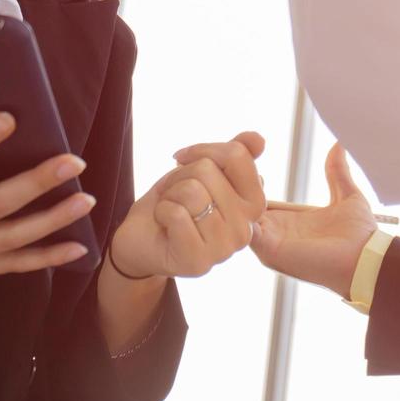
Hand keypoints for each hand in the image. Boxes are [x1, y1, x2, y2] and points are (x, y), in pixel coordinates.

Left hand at [107, 131, 266, 279]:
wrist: (141, 239)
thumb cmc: (175, 202)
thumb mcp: (203, 170)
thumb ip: (233, 155)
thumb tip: (258, 139)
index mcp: (254, 204)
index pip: (238, 155)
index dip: (203, 150)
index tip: (184, 160)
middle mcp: (246, 228)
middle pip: (208, 170)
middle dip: (180, 175)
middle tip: (176, 194)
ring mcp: (225, 248)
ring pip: (192, 191)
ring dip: (170, 194)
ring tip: (171, 209)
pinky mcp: (198, 262)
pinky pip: (176, 214)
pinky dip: (161, 211)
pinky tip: (164, 224)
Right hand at [250, 143, 376, 297]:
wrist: (368, 258)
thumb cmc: (359, 236)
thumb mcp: (346, 195)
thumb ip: (337, 172)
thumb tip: (339, 144)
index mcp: (287, 221)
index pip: (255, 198)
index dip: (248, 177)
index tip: (249, 153)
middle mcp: (274, 233)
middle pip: (241, 207)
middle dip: (235, 183)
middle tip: (237, 159)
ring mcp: (269, 243)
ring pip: (238, 218)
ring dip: (235, 195)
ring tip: (240, 172)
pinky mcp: (270, 250)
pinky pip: (244, 232)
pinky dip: (241, 213)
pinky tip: (247, 191)